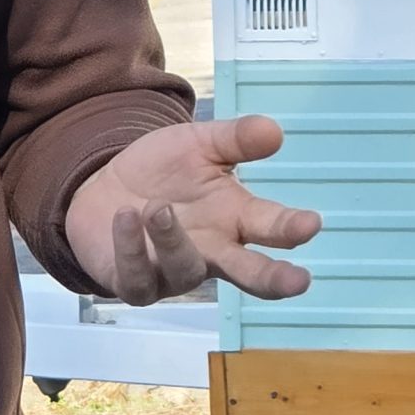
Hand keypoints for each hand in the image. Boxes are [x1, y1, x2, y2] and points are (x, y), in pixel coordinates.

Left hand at [64, 114, 320, 304]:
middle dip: (273, 278)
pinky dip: (132, 247)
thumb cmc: (162, 172)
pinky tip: (125, 217)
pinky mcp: (136, 283)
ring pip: (185, 270)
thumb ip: (235, 139)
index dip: (291, 227)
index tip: (311, 223)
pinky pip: (137, 278)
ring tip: (158, 208)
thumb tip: (275, 131)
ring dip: (173, 240)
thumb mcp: (199, 145)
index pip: (271, 226)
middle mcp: (212, 252)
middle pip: (250, 274)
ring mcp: (174, 273)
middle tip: (297, 281)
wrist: (103, 191)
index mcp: (235, 218)